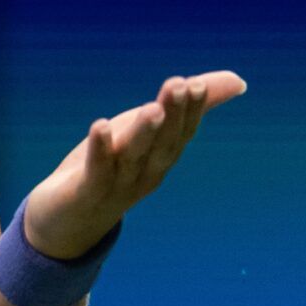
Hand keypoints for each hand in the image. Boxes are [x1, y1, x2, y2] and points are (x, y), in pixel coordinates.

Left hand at [20, 70, 247, 259]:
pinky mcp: (85, 192)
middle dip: (173, 115)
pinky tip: (100, 126)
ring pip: (133, 158)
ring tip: (152, 108)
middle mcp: (145, 174)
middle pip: (162, 144)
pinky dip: (100, 150)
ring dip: (144, 133)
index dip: (190, 110)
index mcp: (161, 158)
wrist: (67, 224)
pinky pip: (96, 172)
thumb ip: (184, 107)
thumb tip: (239, 82)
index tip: (196, 84)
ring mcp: (116, 186)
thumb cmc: (112, 168)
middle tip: (181, 85)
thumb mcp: (145, 131)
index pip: (182, 133)